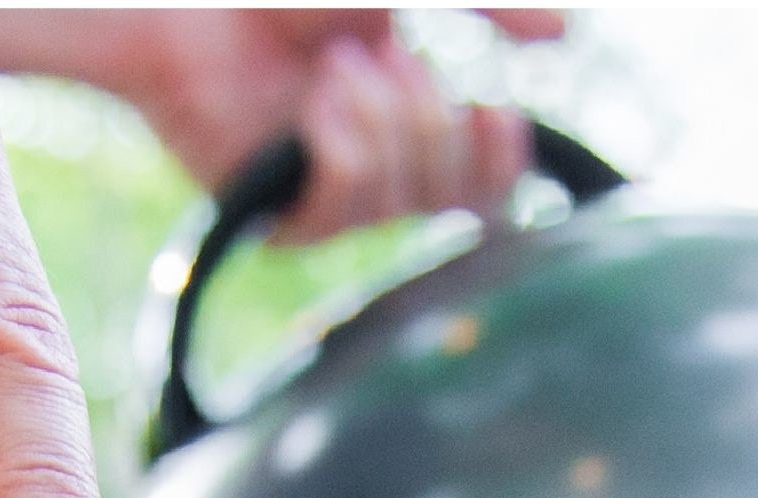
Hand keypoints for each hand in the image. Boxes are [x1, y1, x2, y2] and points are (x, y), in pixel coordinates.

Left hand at [0, 11, 561, 242]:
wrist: (193, 9)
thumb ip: (487, 6)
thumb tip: (564, 37)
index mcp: (414, 123)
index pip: (489, 181)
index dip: (501, 157)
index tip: (495, 110)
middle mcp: (380, 171)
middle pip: (457, 193)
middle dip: (427, 114)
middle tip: (372, 60)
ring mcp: (331, 198)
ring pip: (403, 196)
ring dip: (378, 114)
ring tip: (330, 70)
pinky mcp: (281, 217)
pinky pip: (346, 204)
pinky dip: (341, 143)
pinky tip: (315, 106)